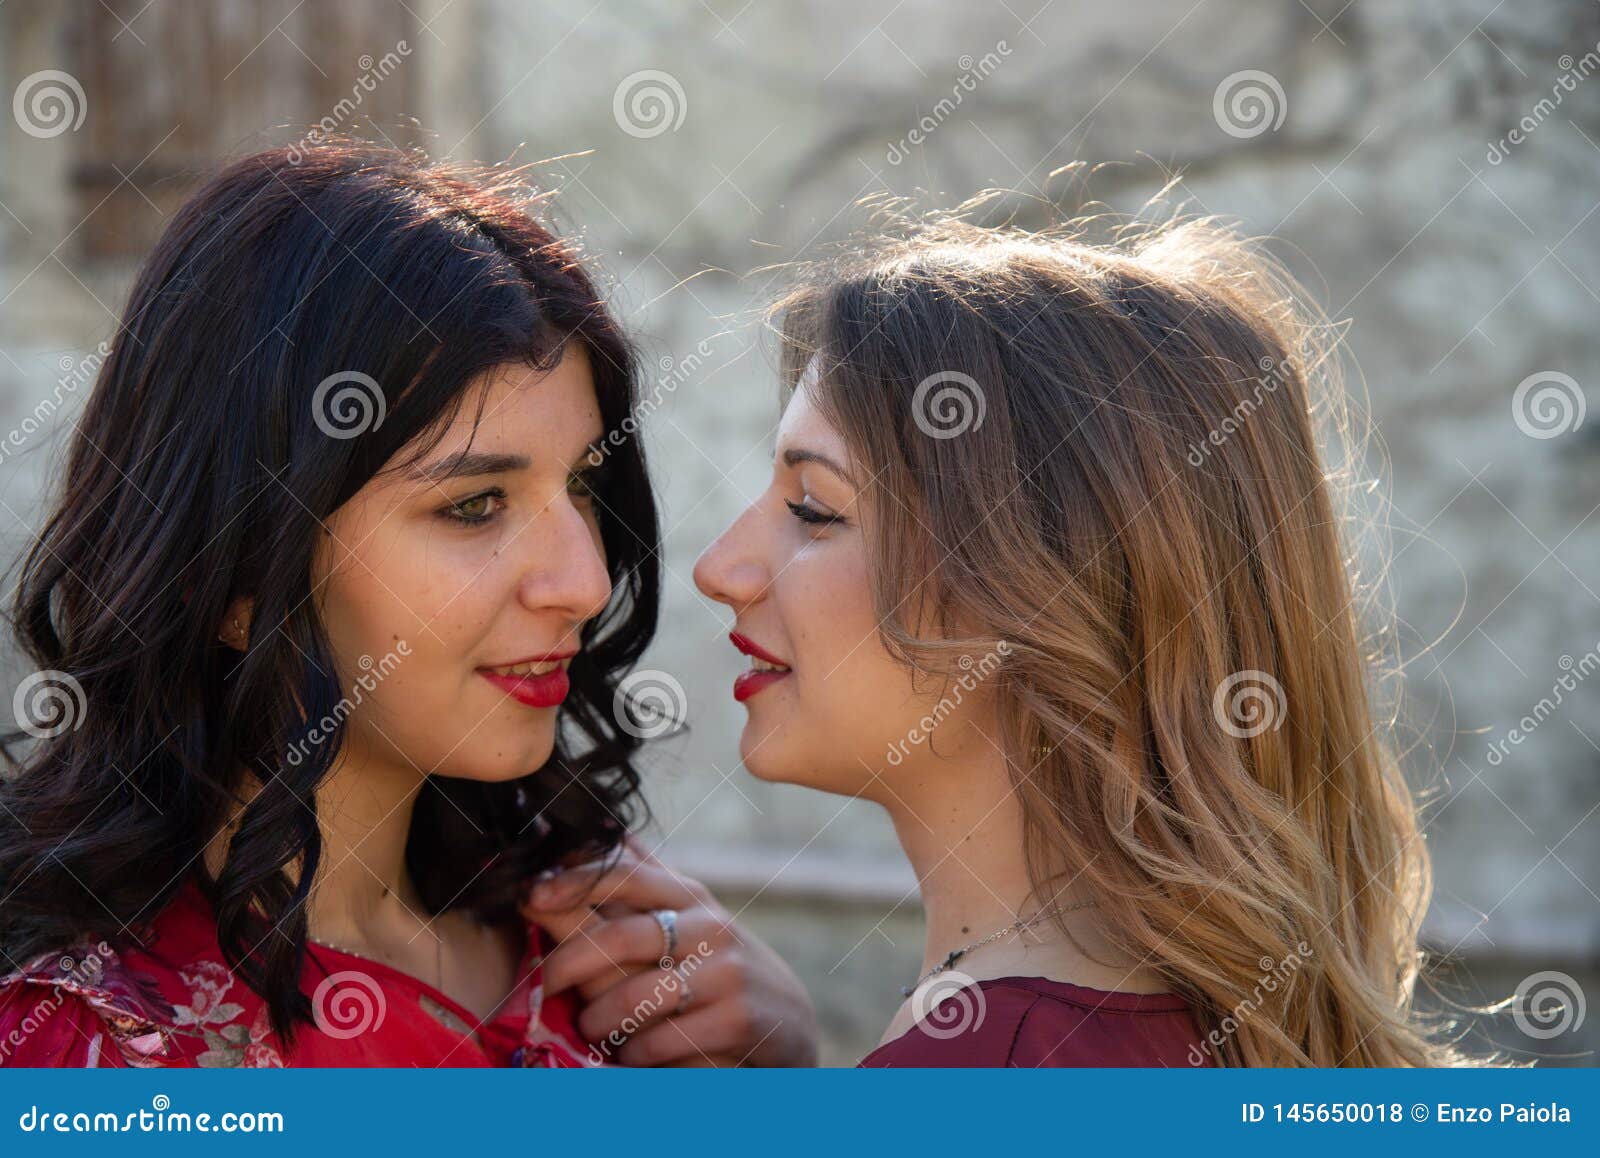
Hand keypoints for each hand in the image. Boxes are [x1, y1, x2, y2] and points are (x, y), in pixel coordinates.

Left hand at [520, 836, 818, 1066]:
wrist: (786, 1017)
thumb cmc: (716, 962)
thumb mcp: (686, 914)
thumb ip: (643, 877)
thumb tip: (594, 829)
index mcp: (688, 894)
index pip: (626, 872)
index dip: (575, 881)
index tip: (531, 895)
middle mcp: (709, 925)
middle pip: (622, 936)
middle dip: (570, 964)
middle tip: (544, 985)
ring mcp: (726, 971)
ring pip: (636, 997)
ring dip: (599, 1020)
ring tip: (590, 1029)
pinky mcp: (737, 1019)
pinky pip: (663, 1040)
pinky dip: (634, 1054)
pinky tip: (628, 1056)